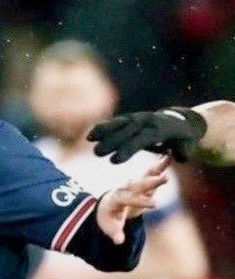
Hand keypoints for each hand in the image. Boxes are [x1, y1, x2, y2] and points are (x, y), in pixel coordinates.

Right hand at [88, 108, 206, 162]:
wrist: (183, 120)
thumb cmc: (185, 139)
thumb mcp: (189, 146)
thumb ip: (183, 153)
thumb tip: (177, 156)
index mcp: (161, 129)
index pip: (142, 139)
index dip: (128, 149)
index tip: (114, 160)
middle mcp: (148, 121)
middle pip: (128, 130)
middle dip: (112, 141)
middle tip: (97, 153)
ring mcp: (139, 118)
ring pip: (120, 123)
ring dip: (104, 130)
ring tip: (89, 140)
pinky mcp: (132, 118)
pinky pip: (117, 122)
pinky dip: (104, 127)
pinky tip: (90, 135)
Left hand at [96, 156, 169, 244]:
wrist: (107, 206)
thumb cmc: (109, 218)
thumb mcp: (110, 227)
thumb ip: (115, 233)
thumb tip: (119, 241)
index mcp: (115, 199)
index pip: (129, 199)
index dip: (141, 202)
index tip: (155, 205)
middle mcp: (124, 188)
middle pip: (138, 184)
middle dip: (151, 182)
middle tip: (165, 179)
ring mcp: (132, 184)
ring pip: (144, 175)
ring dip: (156, 168)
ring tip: (168, 160)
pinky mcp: (140, 181)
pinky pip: (149, 173)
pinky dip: (158, 165)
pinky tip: (169, 157)